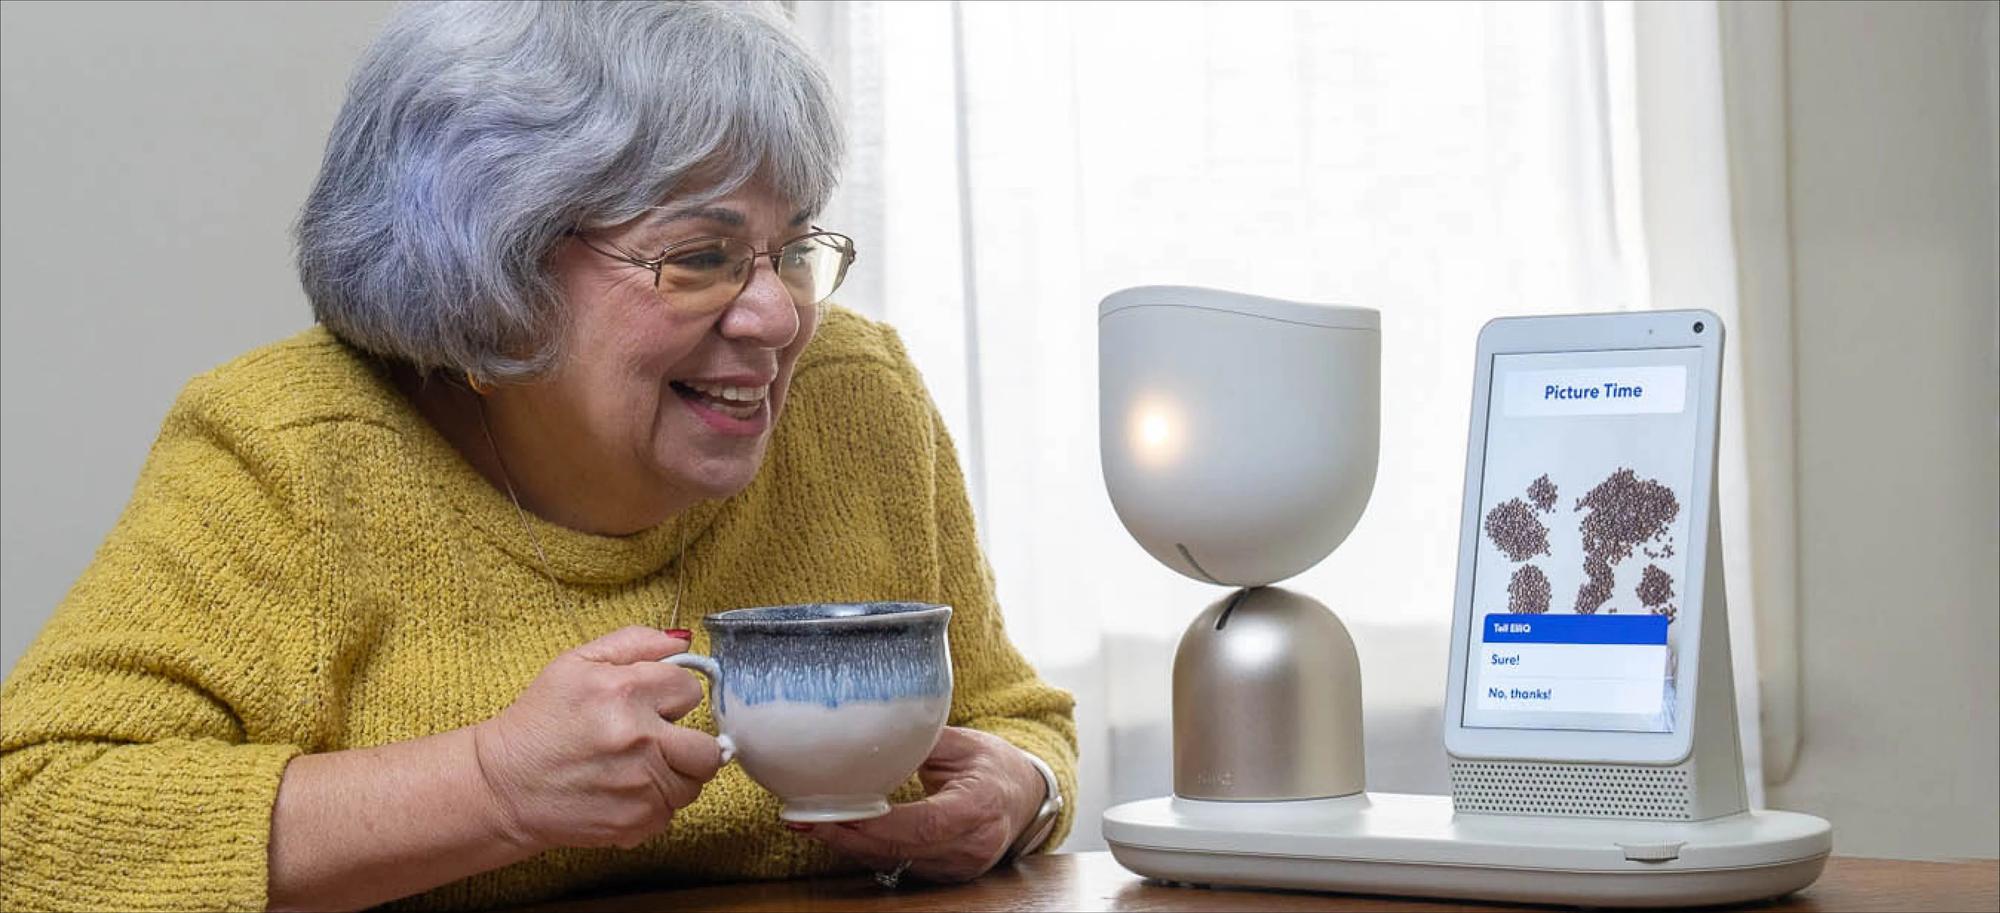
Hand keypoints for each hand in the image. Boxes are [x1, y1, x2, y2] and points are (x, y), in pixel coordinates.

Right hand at [472, 626, 725, 850]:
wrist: (502, 785)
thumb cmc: (539, 721)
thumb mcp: (576, 664)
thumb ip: (634, 643)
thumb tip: (683, 640)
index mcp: (625, 691)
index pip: (691, 689)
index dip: (671, 696)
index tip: (650, 705)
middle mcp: (639, 739)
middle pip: (708, 747)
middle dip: (687, 743)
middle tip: (656, 741)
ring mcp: (640, 786)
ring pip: (693, 782)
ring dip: (673, 774)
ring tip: (635, 767)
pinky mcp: (636, 822)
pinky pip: (671, 812)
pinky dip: (653, 803)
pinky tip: (621, 792)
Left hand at [797, 726, 1046, 882]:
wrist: (1023, 797)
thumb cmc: (992, 765)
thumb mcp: (962, 742)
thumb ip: (918, 740)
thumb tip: (867, 731)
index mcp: (980, 806)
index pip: (924, 824)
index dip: (876, 824)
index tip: (836, 811)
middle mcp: (973, 845)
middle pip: (902, 849)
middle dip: (849, 836)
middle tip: (804, 818)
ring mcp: (961, 866)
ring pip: (895, 862)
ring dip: (850, 846)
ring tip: (810, 823)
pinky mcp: (948, 876)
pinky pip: (900, 866)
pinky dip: (867, 851)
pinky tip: (839, 833)